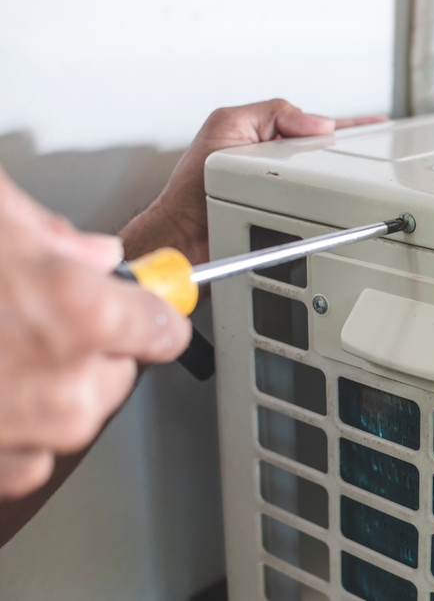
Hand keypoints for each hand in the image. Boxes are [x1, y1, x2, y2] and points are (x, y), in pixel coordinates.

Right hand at [0, 171, 189, 497]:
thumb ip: (49, 235)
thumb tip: (90, 252)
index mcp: (79, 314)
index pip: (164, 327)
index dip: (147, 311)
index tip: (139, 307)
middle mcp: (63, 387)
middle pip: (118, 373)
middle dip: (88, 346)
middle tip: (31, 317)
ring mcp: (23, 438)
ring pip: (73, 415)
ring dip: (46, 386)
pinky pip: (27, 452)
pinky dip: (10, 425)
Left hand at [119, 99, 385, 262]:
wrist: (183, 237)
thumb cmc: (191, 188)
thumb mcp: (227, 126)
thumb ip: (272, 112)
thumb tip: (318, 123)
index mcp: (266, 140)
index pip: (315, 126)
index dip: (348, 126)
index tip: (378, 125)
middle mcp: (278, 168)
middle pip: (328, 156)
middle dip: (353, 152)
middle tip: (380, 149)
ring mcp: (286, 197)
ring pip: (330, 185)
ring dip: (347, 183)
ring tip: (367, 177)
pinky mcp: (292, 224)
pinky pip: (324, 214)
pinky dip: (337, 211)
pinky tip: (348, 211)